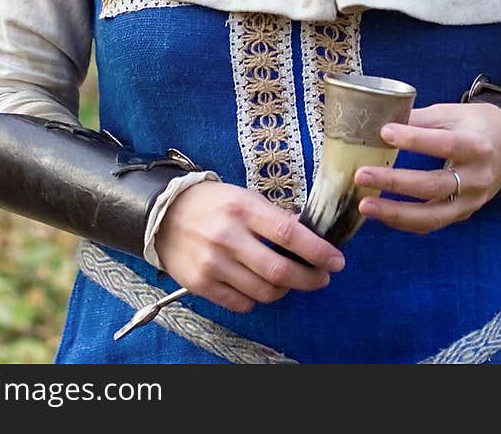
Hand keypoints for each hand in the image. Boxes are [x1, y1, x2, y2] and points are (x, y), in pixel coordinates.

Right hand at [153, 179, 345, 312]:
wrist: (163, 214)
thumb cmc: (212, 203)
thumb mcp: (244, 197)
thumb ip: (273, 217)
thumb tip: (308, 238)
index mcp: (243, 208)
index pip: (289, 234)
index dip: (318, 251)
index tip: (337, 261)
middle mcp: (228, 236)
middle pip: (279, 271)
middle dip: (309, 279)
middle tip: (321, 278)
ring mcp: (213, 263)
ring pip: (263, 292)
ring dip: (284, 291)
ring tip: (289, 282)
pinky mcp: (201, 284)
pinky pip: (241, 304)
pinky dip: (257, 299)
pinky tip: (259, 287)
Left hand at [354, 102, 500, 233]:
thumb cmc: (475, 126)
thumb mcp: (453, 114)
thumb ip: (421, 120)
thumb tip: (381, 119)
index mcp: (477, 145)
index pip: (444, 144)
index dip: (415, 139)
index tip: (384, 132)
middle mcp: (477, 177)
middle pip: (434, 184)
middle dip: (395, 182)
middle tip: (361, 174)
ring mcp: (471, 201)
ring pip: (432, 215)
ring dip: (395, 213)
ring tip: (364, 205)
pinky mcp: (462, 214)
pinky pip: (431, 223)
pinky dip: (404, 221)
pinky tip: (380, 213)